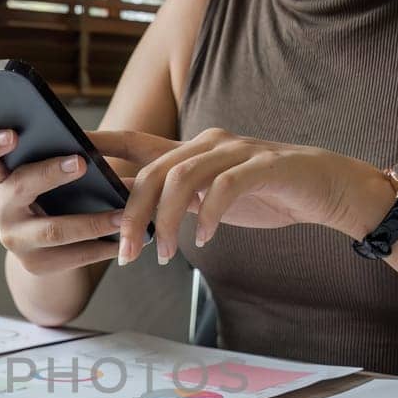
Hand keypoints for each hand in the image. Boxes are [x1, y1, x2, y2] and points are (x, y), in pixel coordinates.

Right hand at [0, 129, 123, 274]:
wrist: (46, 246)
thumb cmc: (52, 192)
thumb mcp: (46, 171)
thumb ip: (59, 154)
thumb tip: (94, 146)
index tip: (14, 135)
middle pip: (18, 188)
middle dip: (49, 174)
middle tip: (81, 163)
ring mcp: (13, 239)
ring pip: (52, 230)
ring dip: (91, 222)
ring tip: (122, 215)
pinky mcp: (35, 265)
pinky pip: (71, 256)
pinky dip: (102, 247)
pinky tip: (125, 239)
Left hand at [88, 128, 390, 264]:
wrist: (329, 190)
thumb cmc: (268, 195)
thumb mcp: (213, 199)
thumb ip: (178, 201)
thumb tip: (134, 219)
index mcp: (193, 149)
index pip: (137, 142)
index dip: (101, 146)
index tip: (68, 159)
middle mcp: (210, 143)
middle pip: (153, 170)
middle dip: (132, 213)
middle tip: (124, 253)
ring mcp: (238, 151)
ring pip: (183, 177)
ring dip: (166, 221)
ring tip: (162, 255)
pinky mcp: (265, 167)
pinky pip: (226, 188)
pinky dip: (210, 215)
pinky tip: (205, 239)